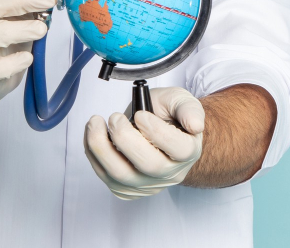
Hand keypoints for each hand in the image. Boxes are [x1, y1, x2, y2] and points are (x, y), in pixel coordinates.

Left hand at [84, 87, 204, 199]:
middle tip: (115, 118)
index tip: (141, 114)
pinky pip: (107, 178)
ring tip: (95, 123)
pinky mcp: (128, 188)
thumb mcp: (180, 101)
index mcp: (188, 150)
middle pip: (149, 166)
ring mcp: (148, 184)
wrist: (159, 130)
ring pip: (122, 176)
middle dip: (125, 138)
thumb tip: (195, 125)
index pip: (179, 149)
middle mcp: (170, 173)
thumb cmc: (169, 115)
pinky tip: (94, 135)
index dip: (157, 132)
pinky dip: (94, 155)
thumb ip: (188, 108)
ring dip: (102, 148)